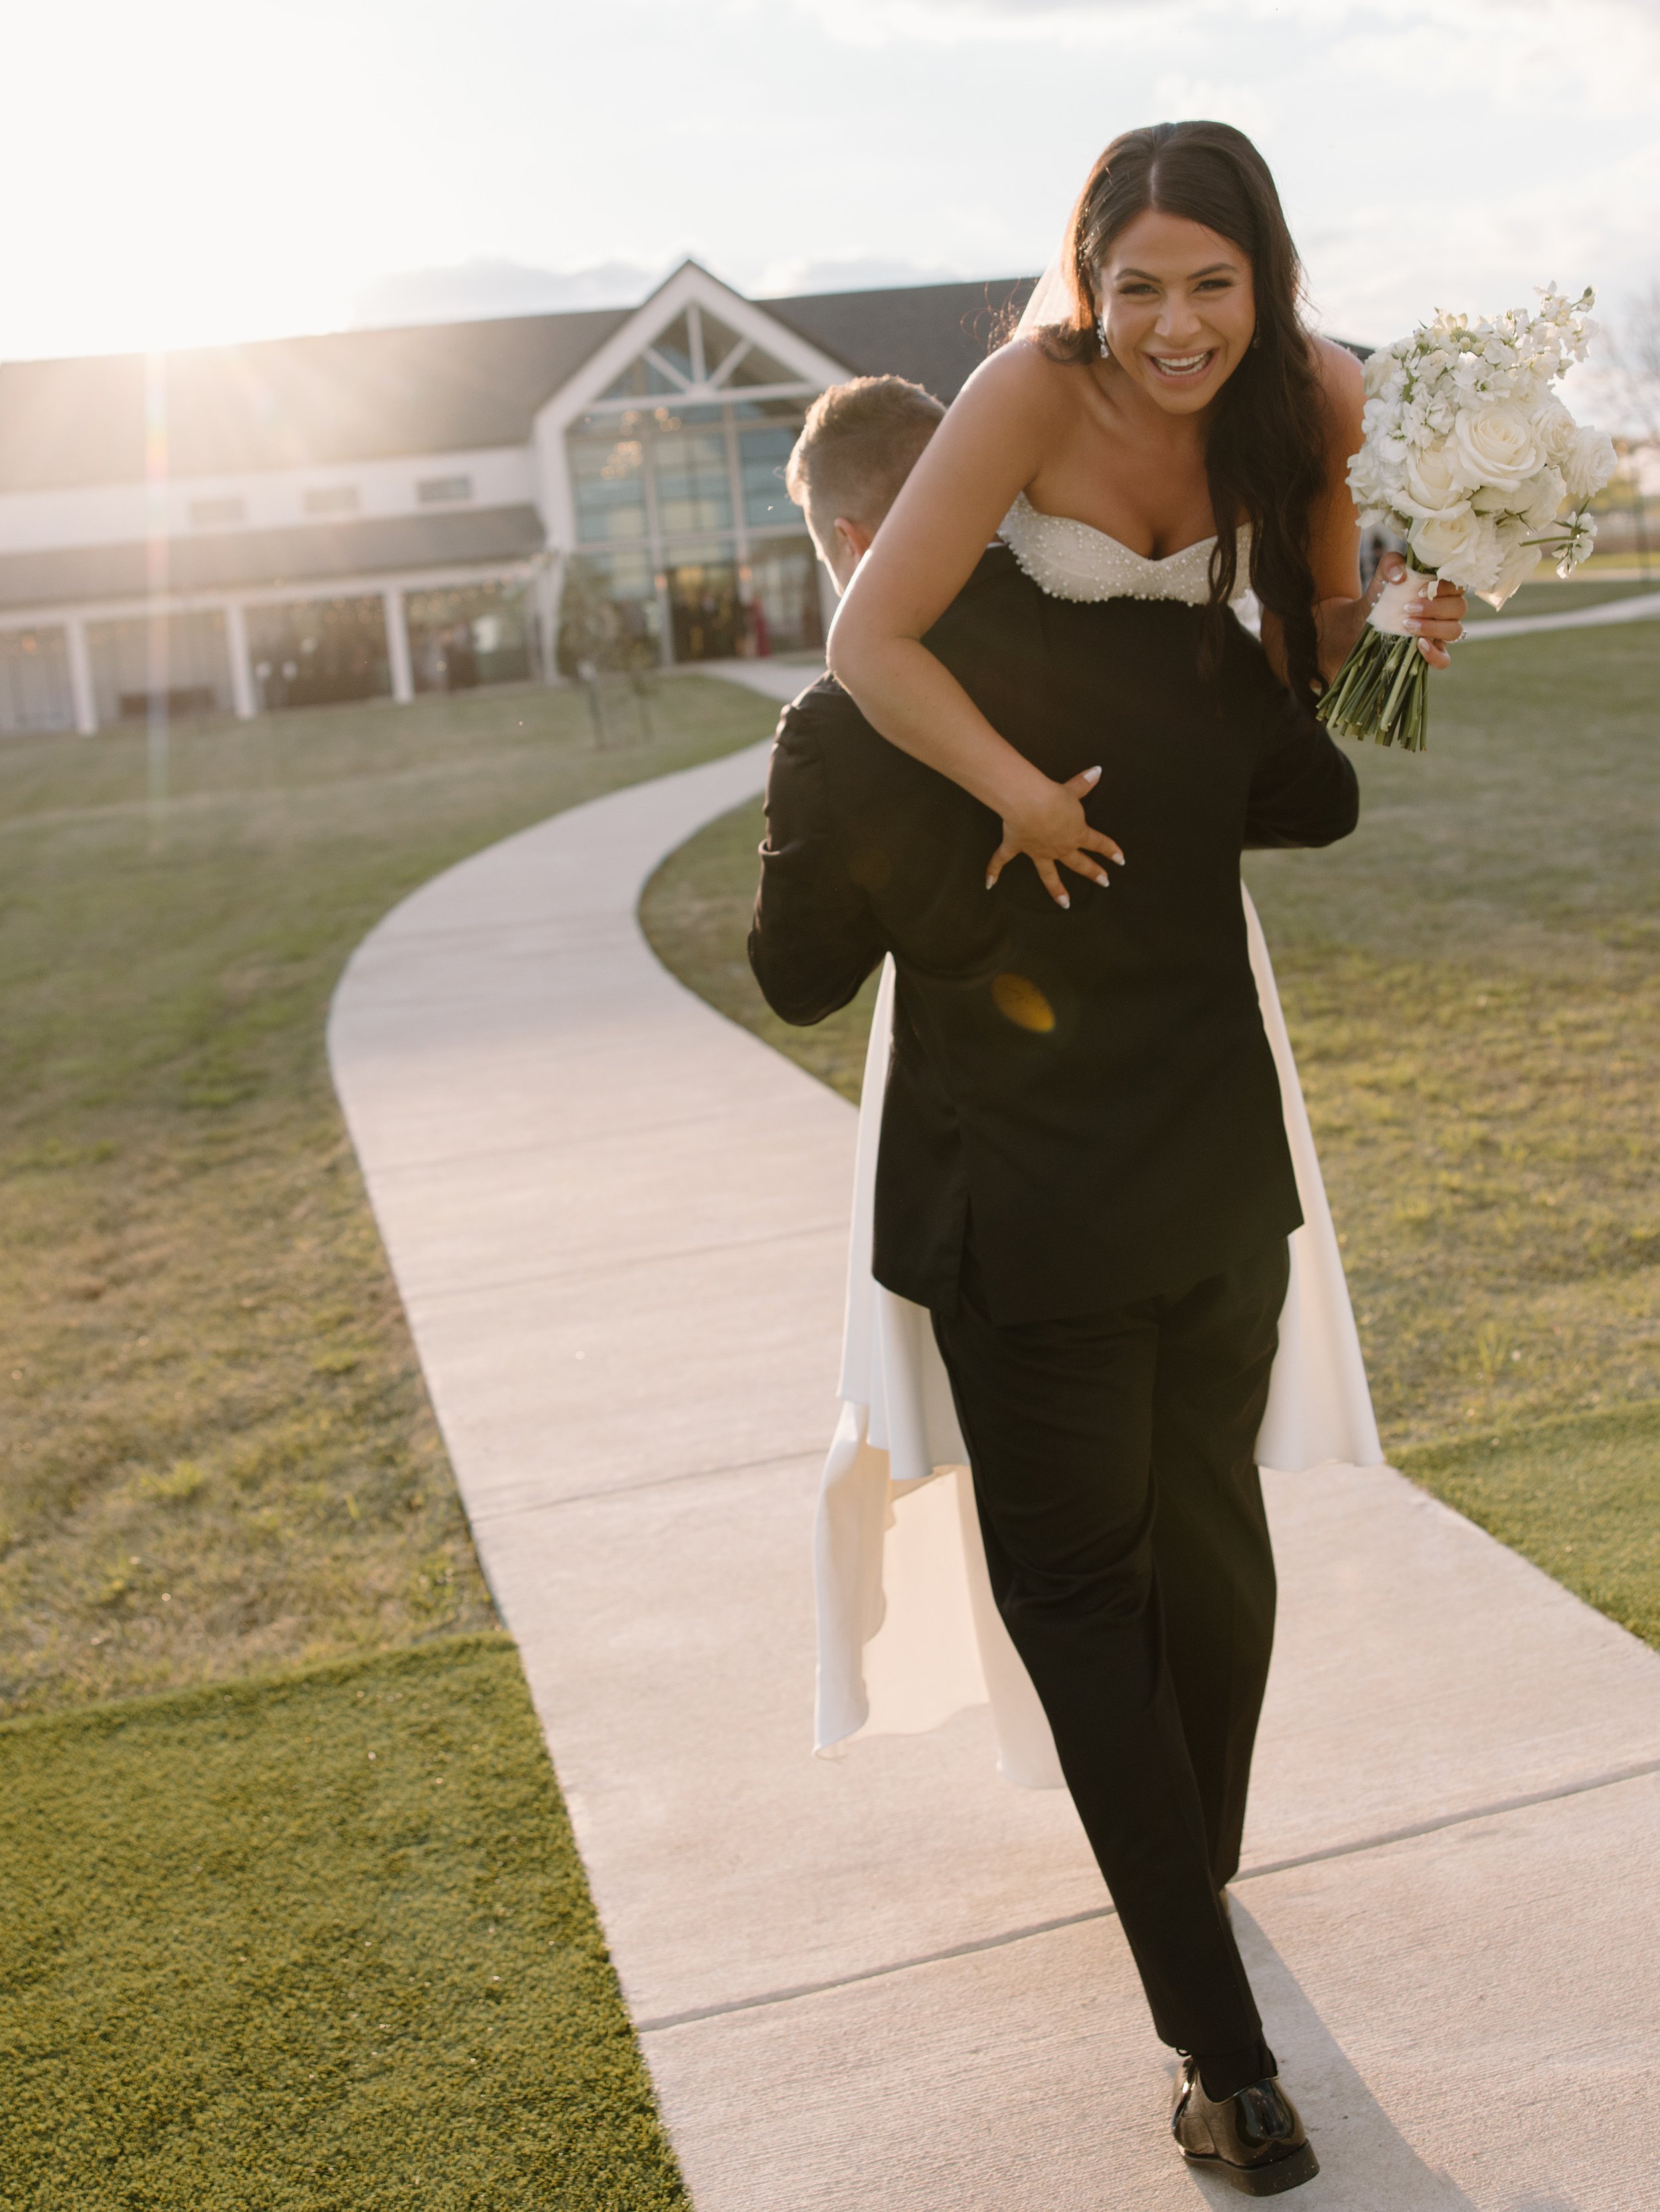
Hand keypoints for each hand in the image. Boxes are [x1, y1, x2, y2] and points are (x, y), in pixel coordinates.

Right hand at [984, 765, 1124, 909]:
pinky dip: (994, 871)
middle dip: (1093, 873)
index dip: (1111, 850)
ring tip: (1064, 903)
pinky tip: (990, 883)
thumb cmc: (1053, 797)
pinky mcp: (1016, 847)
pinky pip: (1003, 861)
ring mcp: (1038, 851)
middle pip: (1079, 863)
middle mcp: (1059, 847)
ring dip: (1057, 889)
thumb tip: (1097, 771)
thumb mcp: (1072, 789)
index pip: (1098, 843)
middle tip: (1104, 882)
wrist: (1030, 804)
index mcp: (1076, 833)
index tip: (1121, 860)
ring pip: (1049, 874)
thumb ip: (1083, 784)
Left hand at [1372, 551, 1466, 668]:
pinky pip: (1444, 659)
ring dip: (1432, 627)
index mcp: (1443, 589)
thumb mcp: (1385, 573)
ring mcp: (1441, 632)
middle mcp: (1448, 610)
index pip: (1459, 586)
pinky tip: (1419, 645)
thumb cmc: (1384, 592)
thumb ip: (1392, 563)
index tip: (1420, 591)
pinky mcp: (1431, 651)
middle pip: (1459, 608)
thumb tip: (1400, 575)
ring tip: (1407, 625)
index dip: (1444, 588)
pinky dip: (1434, 654)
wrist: (1366, 617)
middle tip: (1407, 609)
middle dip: (1434, 608)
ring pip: (1455, 631)